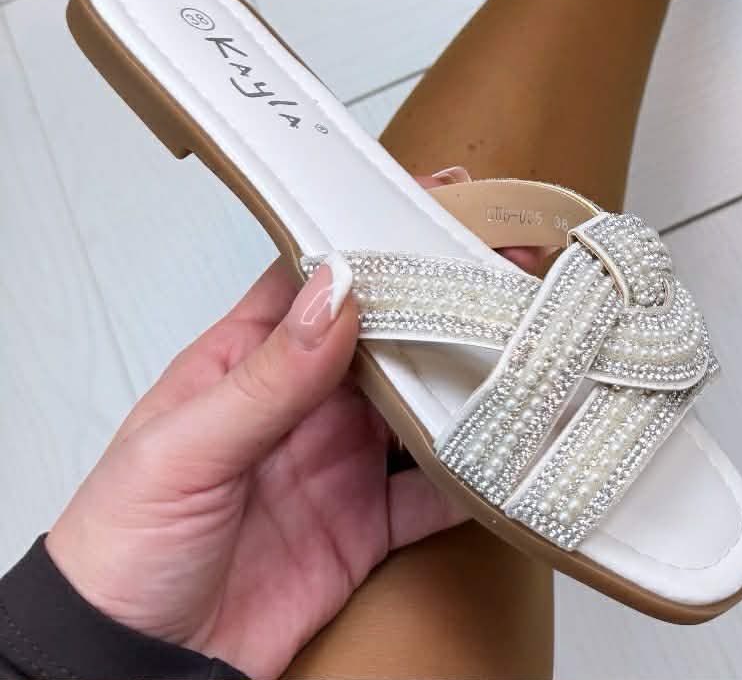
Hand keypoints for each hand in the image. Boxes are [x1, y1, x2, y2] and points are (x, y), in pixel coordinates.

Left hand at [46, 177, 475, 678]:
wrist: (127, 670)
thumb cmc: (120, 547)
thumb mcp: (183, 450)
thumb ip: (268, 377)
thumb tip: (338, 291)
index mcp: (251, 359)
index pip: (323, 276)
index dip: (379, 235)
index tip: (440, 202)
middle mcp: (306, 400)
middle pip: (390, 333)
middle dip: (447, 299)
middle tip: (511, 268)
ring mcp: (339, 461)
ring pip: (423, 404)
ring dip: (471, 379)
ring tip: (527, 345)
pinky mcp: (364, 526)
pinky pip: (434, 494)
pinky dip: (475, 476)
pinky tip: (509, 453)